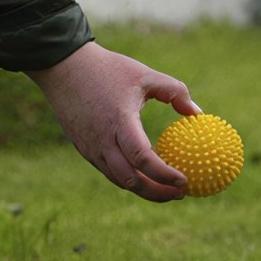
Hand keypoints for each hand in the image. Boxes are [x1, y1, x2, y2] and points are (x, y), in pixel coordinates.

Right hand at [27, 42, 201, 201]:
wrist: (62, 66)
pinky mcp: (85, 149)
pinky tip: (147, 178)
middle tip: (181, 193)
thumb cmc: (108, 69)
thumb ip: (175, 92)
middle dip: (158, 192)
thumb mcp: (146, 75)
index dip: (164, 175)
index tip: (185, 180)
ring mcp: (91, 148)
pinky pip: (110, 172)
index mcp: (119, 122)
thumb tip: (198, 113)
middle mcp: (102, 140)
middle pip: (131, 179)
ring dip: (145, 191)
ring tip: (168, 191)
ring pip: (120, 180)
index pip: (143, 159)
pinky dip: (130, 180)